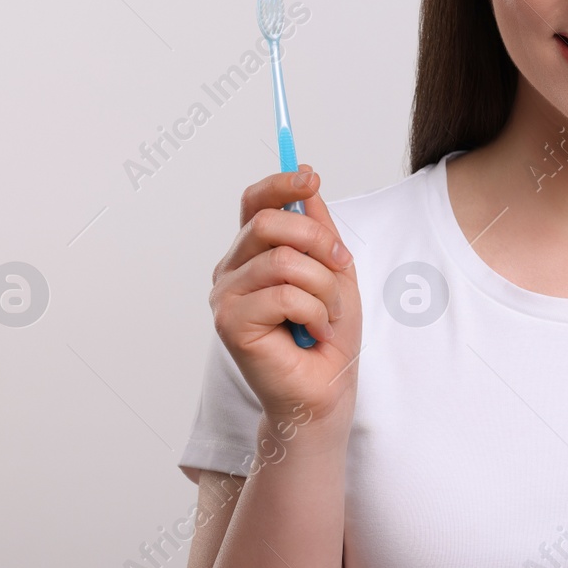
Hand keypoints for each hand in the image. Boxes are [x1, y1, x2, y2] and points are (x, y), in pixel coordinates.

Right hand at [210, 164, 362, 429]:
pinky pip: (284, 294)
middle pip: (269, 222)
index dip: (280, 183)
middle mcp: (232, 271)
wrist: (326, 390)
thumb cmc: (327, 335)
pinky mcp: (230, 323)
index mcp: (253, 254)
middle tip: (341, 268)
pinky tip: (313, 332)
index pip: (254, 202)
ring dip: (323, 287)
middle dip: (319, 241)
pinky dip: (314, 311)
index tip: (310, 177)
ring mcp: (226, 296)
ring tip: (326, 314)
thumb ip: (319, 230)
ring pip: (283, 260)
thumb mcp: (335, 271)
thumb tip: (308, 183)